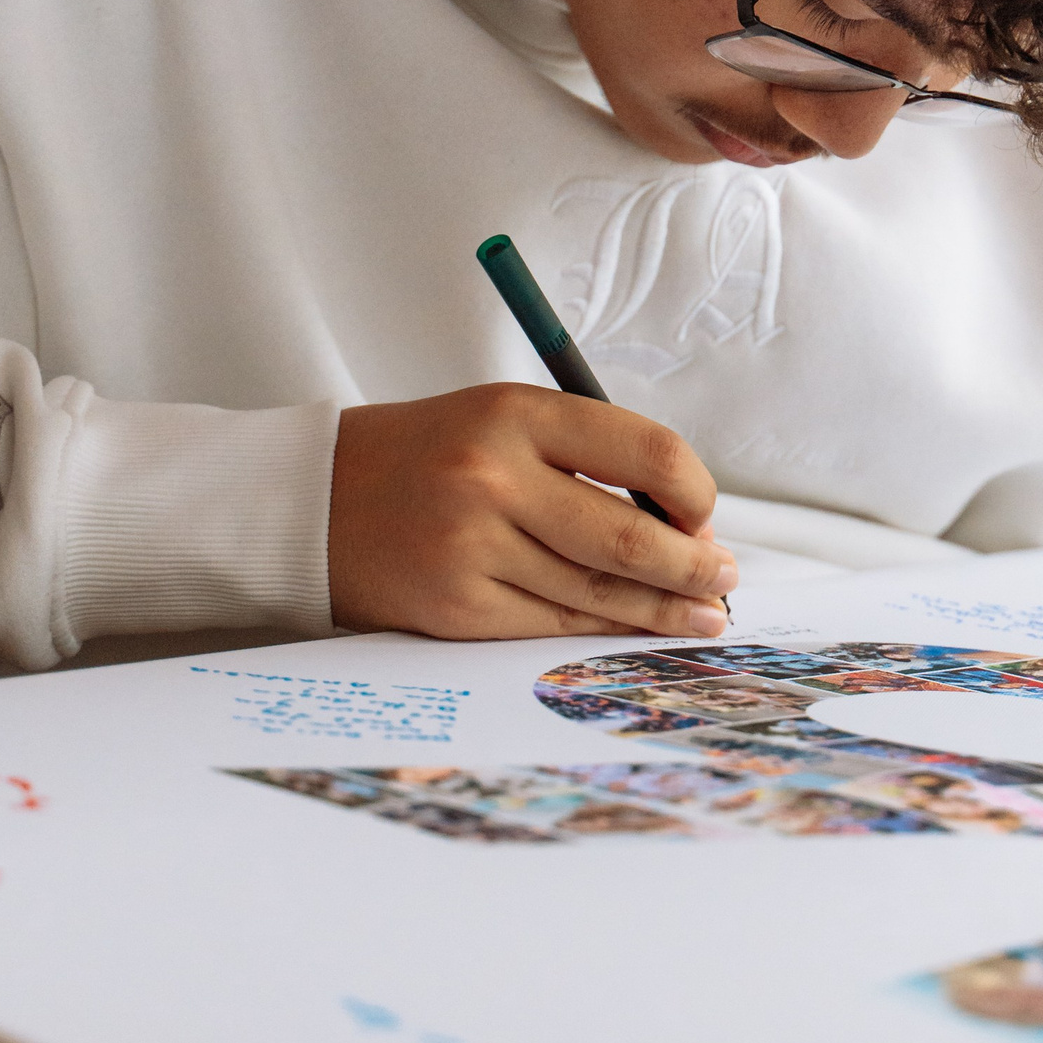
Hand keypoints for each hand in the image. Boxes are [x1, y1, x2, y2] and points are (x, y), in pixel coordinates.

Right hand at [327, 386, 734, 640]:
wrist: (318, 501)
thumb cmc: (429, 455)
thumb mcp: (502, 418)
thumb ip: (585, 455)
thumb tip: (683, 520)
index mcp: (516, 413)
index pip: (646, 452)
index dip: (693, 492)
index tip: (704, 515)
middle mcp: (494, 477)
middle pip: (628, 536)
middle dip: (692, 565)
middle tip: (724, 577)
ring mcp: (473, 547)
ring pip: (597, 590)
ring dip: (662, 608)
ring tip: (702, 614)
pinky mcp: (458, 607)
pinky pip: (555, 623)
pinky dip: (604, 628)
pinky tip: (637, 629)